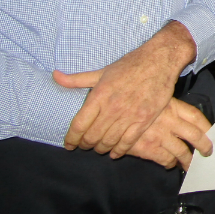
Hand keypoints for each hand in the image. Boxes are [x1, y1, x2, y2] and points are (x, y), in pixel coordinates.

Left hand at [54, 21, 195, 157]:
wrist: (159, 61)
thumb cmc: (130, 65)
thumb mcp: (101, 71)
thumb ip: (77, 79)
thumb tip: (55, 76)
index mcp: (99, 95)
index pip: (79, 124)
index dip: (71, 138)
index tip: (68, 144)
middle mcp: (112, 107)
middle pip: (92, 136)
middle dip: (85, 145)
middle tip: (84, 146)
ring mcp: (129, 115)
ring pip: (109, 141)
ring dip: (101, 148)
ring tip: (98, 148)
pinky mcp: (144, 120)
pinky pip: (128, 142)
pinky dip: (119, 151)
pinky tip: (114, 152)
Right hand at [126, 98, 213, 169]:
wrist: (105, 114)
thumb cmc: (130, 102)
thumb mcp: (151, 98)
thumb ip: (165, 106)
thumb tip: (178, 119)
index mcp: (171, 105)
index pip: (196, 116)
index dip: (207, 127)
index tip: (212, 135)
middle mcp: (168, 120)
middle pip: (195, 135)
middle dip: (204, 146)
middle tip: (208, 153)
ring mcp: (159, 135)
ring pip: (182, 151)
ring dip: (187, 160)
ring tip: (189, 165)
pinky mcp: (148, 148)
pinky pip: (165, 159)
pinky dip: (170, 163)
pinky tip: (169, 164)